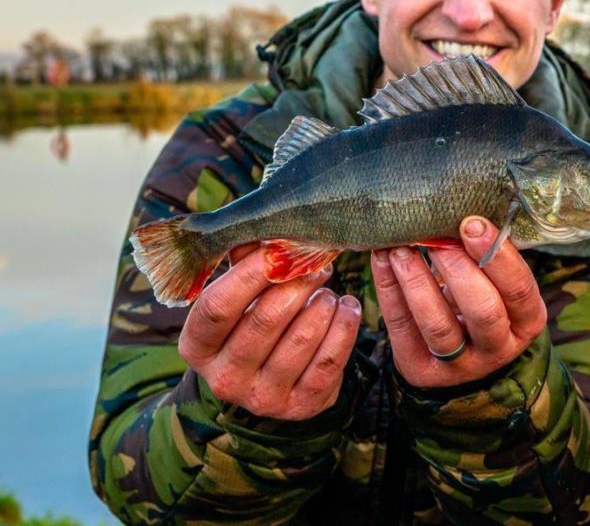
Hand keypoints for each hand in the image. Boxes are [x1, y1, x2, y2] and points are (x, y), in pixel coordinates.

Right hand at [178, 244, 360, 420]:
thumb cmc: (252, 322)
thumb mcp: (239, 298)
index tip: (280, 251)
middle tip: (319, 265)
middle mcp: (224, 378)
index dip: (250, 274)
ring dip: (323, 305)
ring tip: (330, 291)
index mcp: (196, 347)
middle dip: (297, 285)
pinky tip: (347, 309)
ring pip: (301, 339)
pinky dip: (344, 328)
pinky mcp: (301, 406)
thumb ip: (244, 264)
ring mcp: (262, 398)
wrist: (273, 380)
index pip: (217, 306)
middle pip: (264, 320)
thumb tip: (263, 229)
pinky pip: (329, 361)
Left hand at [370, 216, 545, 387]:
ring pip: (438, 325)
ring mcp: (460, 365)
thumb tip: (462, 214)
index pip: (518, 289)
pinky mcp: (421, 369)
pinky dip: (390, 291)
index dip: (496, 256)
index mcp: (526, 321)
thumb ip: (487, 258)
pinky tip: (382, 261)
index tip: (471, 224)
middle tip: (436, 238)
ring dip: (417, 281)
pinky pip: (403, 328)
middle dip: (457, 269)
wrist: (459, 356)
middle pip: (483, 311)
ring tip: (401, 248)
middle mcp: (498, 348)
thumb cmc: (482, 302)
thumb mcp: (498, 286)